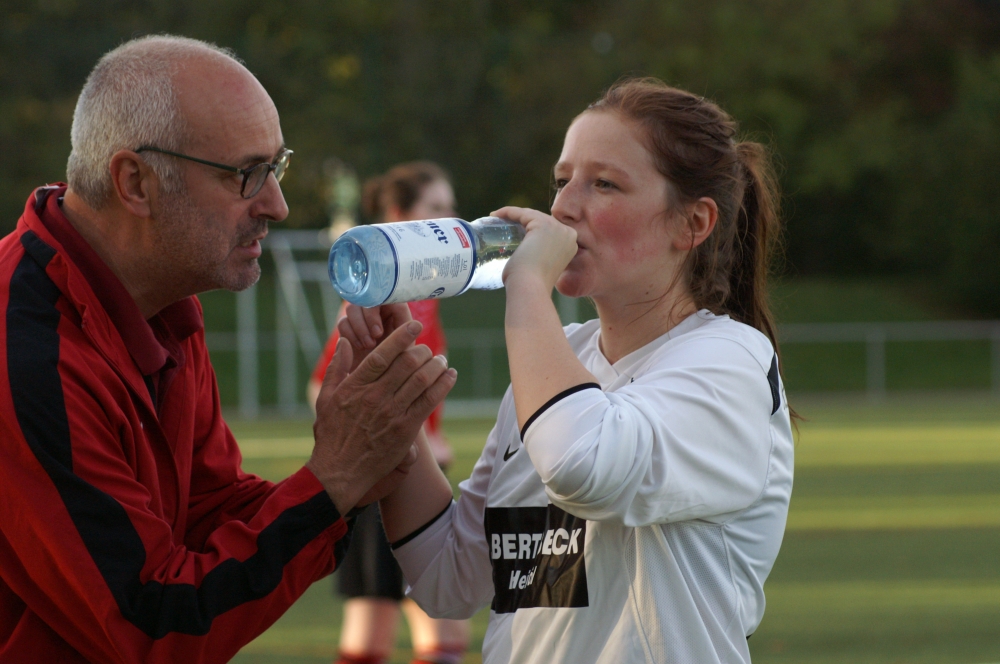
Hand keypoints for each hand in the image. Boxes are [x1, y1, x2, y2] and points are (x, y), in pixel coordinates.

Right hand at [307, 322, 456, 514]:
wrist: (341, 471)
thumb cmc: (332, 434)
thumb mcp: (325, 398)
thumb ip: (336, 367)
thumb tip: (343, 341)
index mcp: (356, 386)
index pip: (382, 355)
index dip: (401, 337)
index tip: (415, 325)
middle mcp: (375, 397)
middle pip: (407, 364)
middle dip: (422, 351)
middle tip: (427, 349)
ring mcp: (392, 413)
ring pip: (422, 380)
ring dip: (436, 366)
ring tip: (441, 360)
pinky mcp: (406, 429)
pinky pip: (430, 402)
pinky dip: (443, 386)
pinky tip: (450, 376)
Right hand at [337, 303, 412, 372]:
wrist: (374, 388)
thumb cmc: (398, 373)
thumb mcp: (405, 356)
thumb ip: (409, 339)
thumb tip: (416, 325)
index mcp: (398, 316)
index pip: (389, 297)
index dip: (382, 308)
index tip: (379, 330)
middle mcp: (381, 315)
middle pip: (369, 298)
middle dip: (368, 318)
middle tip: (373, 339)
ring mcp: (364, 322)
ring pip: (354, 308)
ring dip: (359, 326)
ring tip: (367, 346)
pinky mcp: (350, 331)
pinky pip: (343, 322)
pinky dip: (349, 333)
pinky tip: (358, 348)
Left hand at [492, 206, 577, 290]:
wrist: (530, 288)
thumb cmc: (530, 286)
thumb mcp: (541, 270)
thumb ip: (540, 260)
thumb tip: (526, 259)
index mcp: (570, 245)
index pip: (548, 229)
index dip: (530, 228)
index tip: (512, 232)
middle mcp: (568, 234)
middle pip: (540, 220)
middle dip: (521, 220)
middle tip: (502, 226)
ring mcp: (557, 228)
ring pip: (531, 215)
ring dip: (513, 214)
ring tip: (496, 219)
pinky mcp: (543, 224)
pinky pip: (522, 213)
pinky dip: (508, 212)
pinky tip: (495, 215)